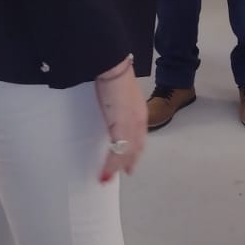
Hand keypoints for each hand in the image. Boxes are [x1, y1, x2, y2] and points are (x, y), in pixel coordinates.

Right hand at [94, 61, 146, 182]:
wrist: (112, 67)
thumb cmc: (112, 76)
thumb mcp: (117, 95)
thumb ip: (116, 107)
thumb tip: (110, 110)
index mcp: (139, 112)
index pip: (139, 137)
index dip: (134, 150)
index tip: (129, 162)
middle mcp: (139, 120)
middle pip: (135, 147)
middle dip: (128, 161)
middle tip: (122, 173)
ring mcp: (132, 124)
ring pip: (127, 152)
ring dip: (117, 167)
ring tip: (107, 177)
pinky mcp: (122, 126)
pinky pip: (118, 151)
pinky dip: (111, 164)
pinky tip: (105, 173)